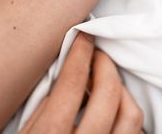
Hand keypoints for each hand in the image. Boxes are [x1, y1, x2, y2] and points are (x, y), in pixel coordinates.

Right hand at [20, 32, 143, 133]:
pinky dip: (126, 110)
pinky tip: (112, 103)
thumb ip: (49, 102)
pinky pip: (133, 132)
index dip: (80, 53)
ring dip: (120, 87)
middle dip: (105, 65)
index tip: (84, 37)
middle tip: (98, 54)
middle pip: (108, 95)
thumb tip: (69, 70)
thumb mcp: (27, 130)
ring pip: (131, 115)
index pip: (73, 82)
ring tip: (106, 77)